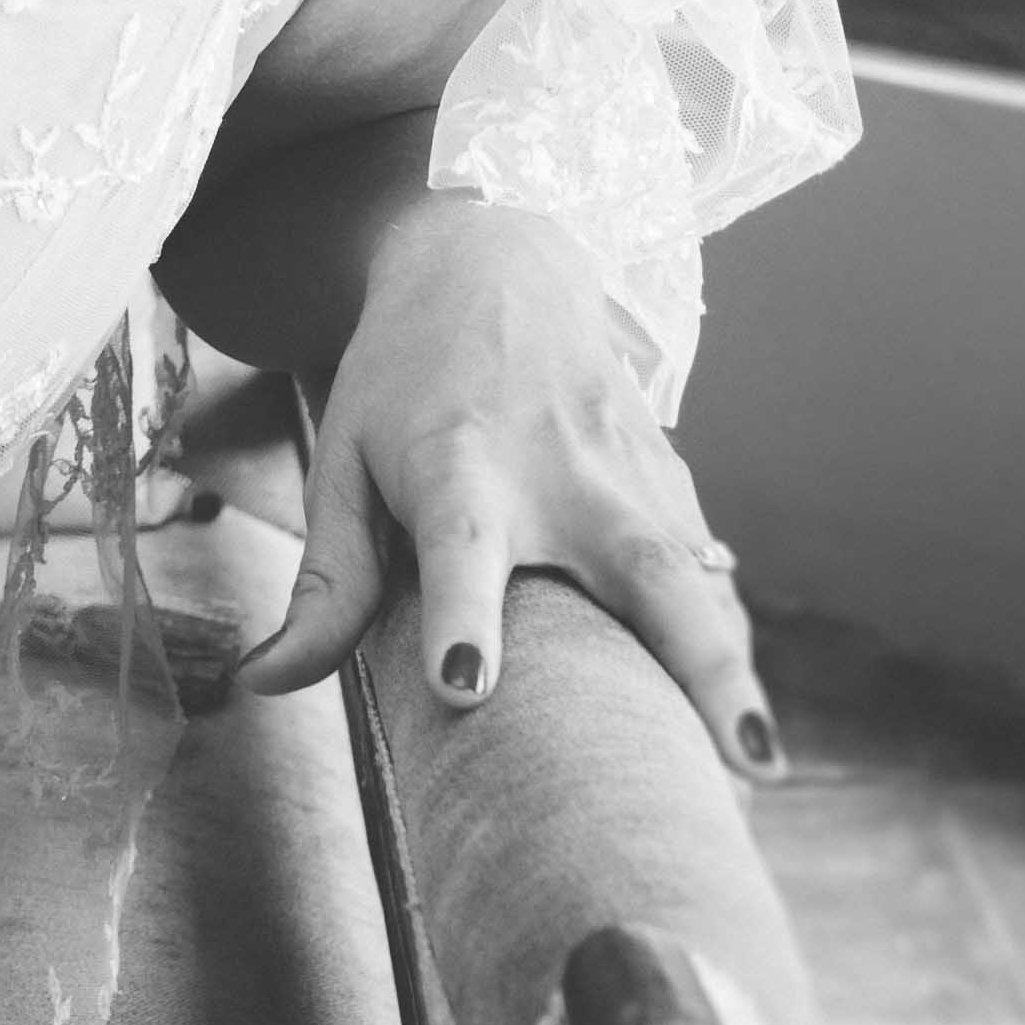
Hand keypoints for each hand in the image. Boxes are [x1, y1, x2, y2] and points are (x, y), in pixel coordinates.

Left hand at [233, 198, 782, 779]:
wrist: (495, 259)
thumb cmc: (405, 378)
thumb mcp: (343, 460)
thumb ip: (327, 581)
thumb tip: (264, 683)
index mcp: (459, 463)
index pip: (460, 546)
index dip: (461, 616)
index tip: (463, 687)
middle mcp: (560, 470)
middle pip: (638, 566)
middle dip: (692, 662)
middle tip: (736, 757)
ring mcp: (629, 473)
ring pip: (697, 573)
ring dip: (733, 666)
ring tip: (759, 764)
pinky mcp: (668, 478)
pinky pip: (706, 569)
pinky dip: (729, 640)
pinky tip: (747, 722)